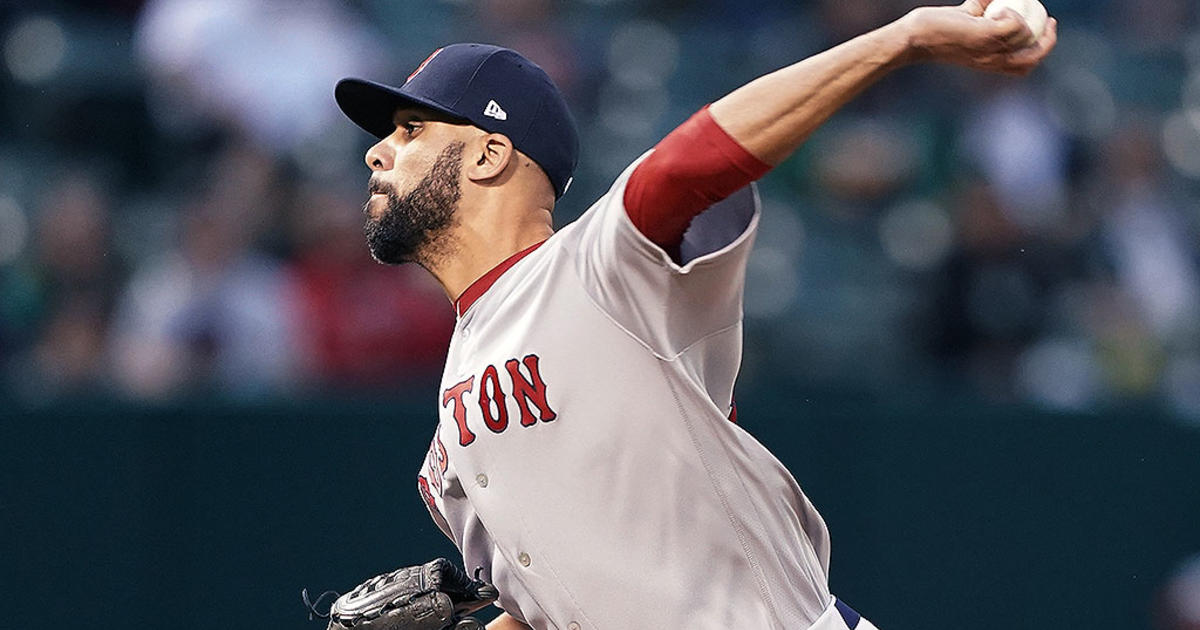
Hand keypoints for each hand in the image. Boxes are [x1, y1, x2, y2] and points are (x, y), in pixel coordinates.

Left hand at [901, 0, 1057, 75]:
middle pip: (1033, 59)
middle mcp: (992, 61)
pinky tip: (996, 9)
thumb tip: (995, 0)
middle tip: (1050, 21)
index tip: (1045, 29)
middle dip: (1048, 42)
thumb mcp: (966, 22)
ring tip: (1013, 9)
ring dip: (1028, 21)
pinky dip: (1013, 13)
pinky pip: (1014, 24)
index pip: (1024, 66)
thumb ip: (982, 12)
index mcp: (990, 63)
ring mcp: (989, 50)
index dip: (1041, 50)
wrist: (914, 38)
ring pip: (1027, 39)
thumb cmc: (936, 30)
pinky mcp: (984, 36)